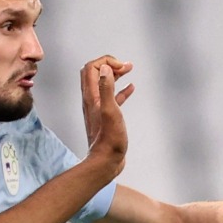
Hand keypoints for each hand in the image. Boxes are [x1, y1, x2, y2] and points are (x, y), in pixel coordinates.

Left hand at [80, 55, 132, 177]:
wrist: (106, 161)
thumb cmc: (109, 139)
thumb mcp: (110, 111)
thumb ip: (106, 88)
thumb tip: (105, 68)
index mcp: (91, 96)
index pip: (91, 67)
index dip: (106, 61)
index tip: (122, 67)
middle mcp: (92, 100)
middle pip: (95, 72)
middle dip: (110, 64)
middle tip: (126, 66)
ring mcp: (98, 108)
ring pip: (104, 83)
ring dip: (115, 74)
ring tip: (129, 69)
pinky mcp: (107, 117)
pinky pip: (113, 97)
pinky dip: (121, 89)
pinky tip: (131, 88)